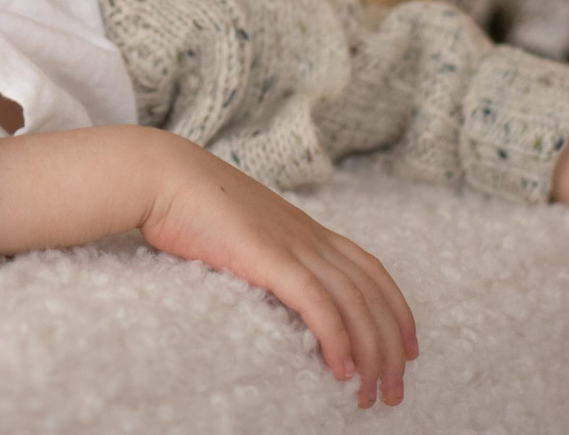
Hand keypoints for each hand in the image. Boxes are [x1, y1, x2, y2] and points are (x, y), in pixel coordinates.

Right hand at [142, 139, 418, 409]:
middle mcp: (309, 237)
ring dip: (371, 354)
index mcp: (307, 230)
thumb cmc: (190, 203)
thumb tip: (270, 284)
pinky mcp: (269, 257)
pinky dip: (337, 337)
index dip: (396, 311)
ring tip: (372, 394)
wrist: (162, 174)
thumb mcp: (243, 230)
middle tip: (393, 392)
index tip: (407, 350)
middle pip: (372, 295)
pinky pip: (316, 303)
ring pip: (354, 303)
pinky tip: (341, 370)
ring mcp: (292, 245)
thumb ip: (266, 254)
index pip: (372, 272)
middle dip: (391, 348)